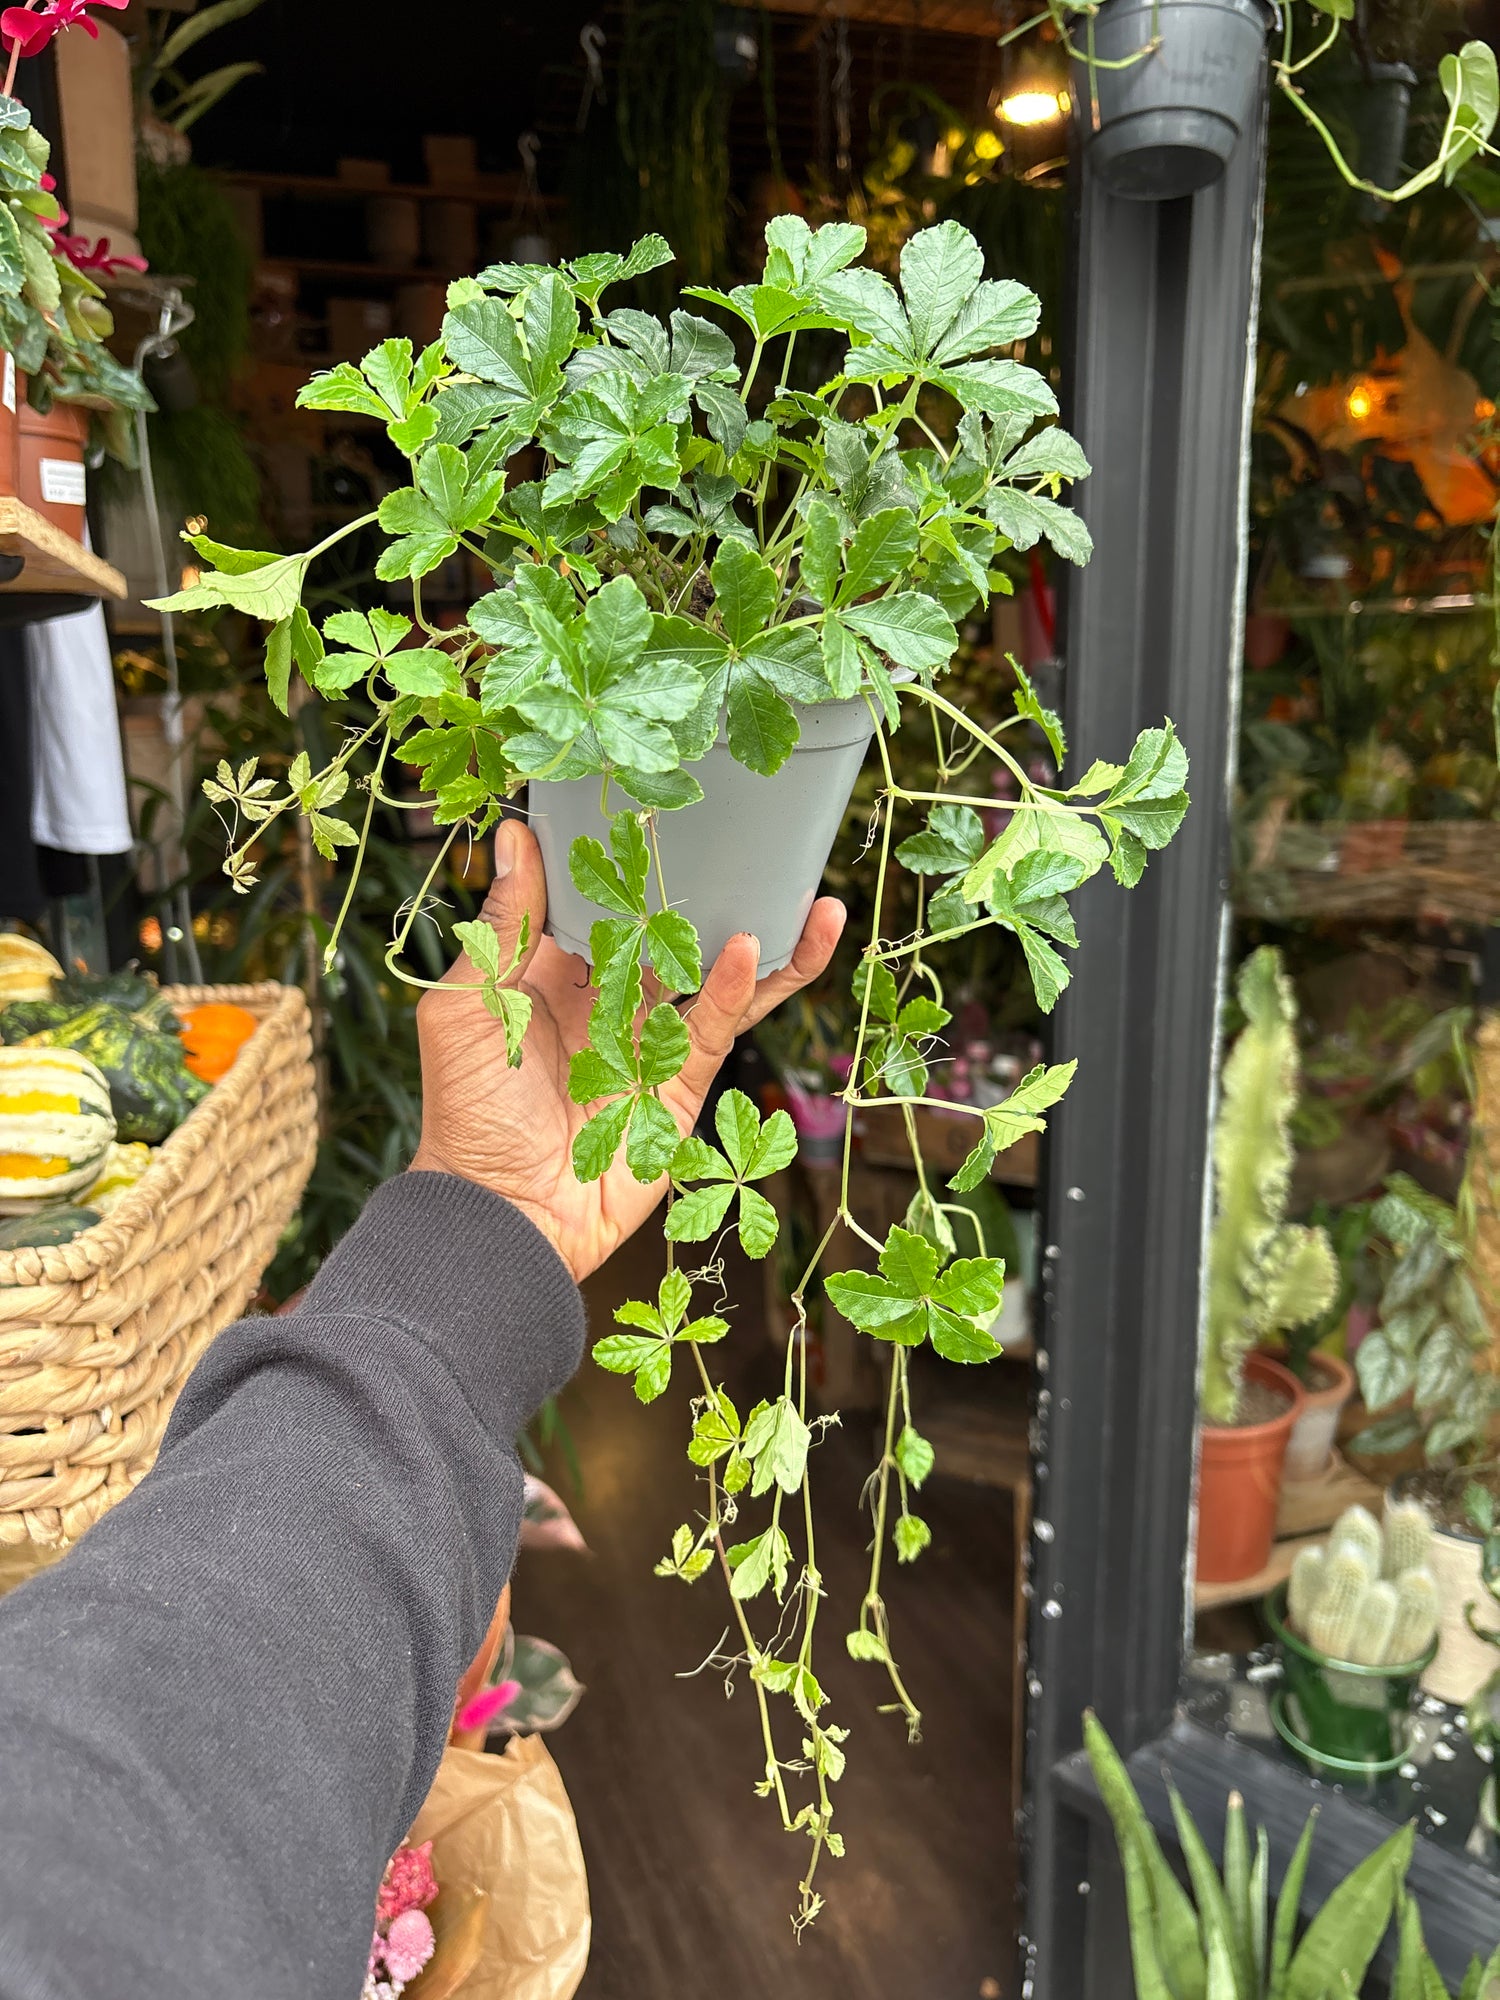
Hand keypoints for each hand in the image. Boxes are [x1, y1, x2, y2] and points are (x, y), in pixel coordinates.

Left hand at [410, 819, 844, 1279]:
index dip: (628, 861)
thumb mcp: (470, 1003)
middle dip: (710, 890)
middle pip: (671, 934)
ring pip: (717, 978)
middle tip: (749, 828)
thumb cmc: (466, 1107)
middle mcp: (610, 1002)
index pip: (600, 905)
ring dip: (764, 938)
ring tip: (812, 894)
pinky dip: (741, 988)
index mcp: (554, 976)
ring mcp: (651, 1042)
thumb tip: (515, 837)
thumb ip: (504, 925)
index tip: (656, 802)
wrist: (499, 1209)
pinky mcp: (681, 1085)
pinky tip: (756, 945)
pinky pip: (718, 1028)